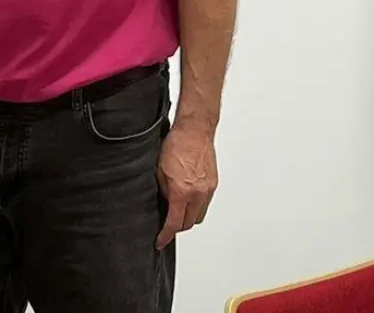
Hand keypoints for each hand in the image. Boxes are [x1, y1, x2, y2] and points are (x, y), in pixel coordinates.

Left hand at [155, 123, 217, 248]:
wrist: (194, 131)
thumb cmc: (176, 145)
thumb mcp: (159, 171)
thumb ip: (163, 192)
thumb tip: (164, 206)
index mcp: (182, 191)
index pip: (174, 223)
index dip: (165, 236)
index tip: (160, 242)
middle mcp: (198, 193)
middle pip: (189, 224)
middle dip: (177, 227)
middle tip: (167, 225)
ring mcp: (208, 189)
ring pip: (199, 216)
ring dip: (188, 217)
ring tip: (178, 211)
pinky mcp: (213, 184)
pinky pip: (205, 203)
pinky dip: (196, 206)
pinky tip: (188, 198)